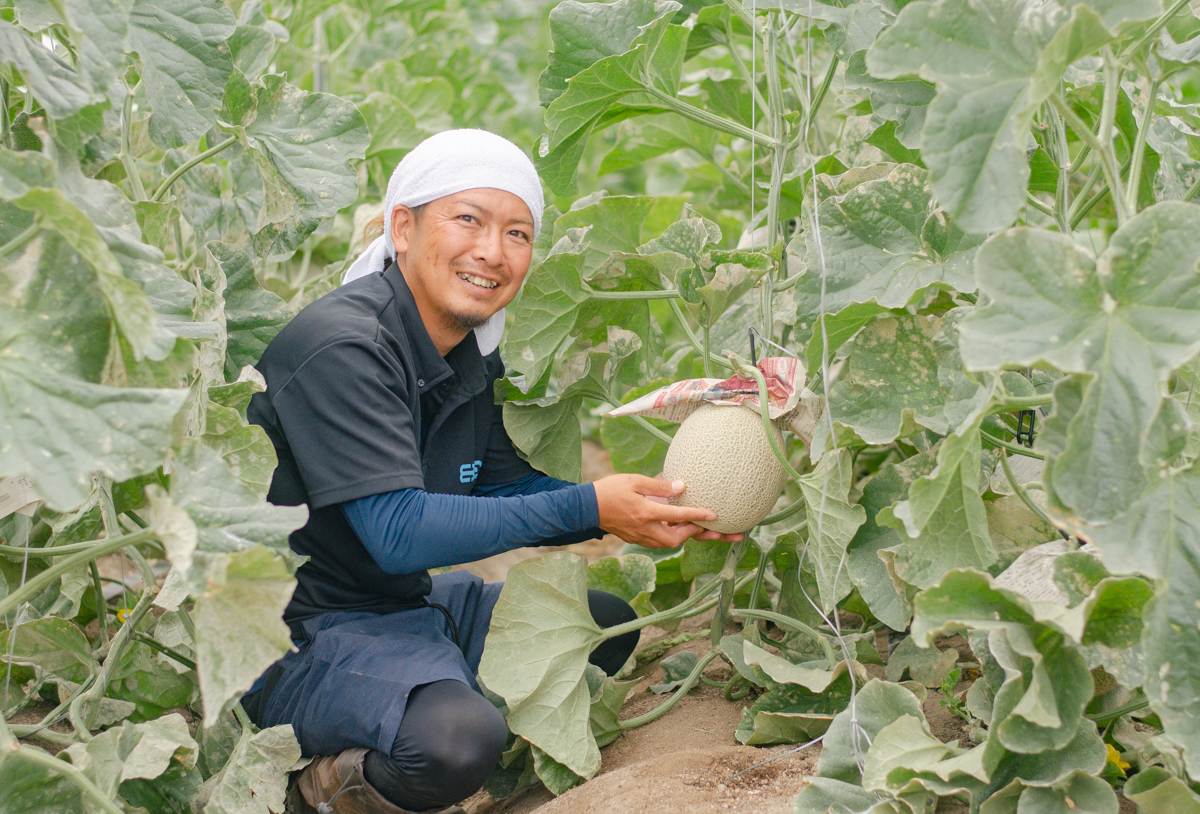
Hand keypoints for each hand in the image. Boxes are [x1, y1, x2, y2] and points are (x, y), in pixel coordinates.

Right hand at [592, 474, 744, 549]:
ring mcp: (641, 537)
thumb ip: (660, 485)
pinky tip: (679, 530)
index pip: (678, 516)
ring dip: (686, 537)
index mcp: (646, 513)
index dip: (698, 515)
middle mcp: (645, 529)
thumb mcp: (635, 481)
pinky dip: (672, 537)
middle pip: (678, 539)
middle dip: (698, 535)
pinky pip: (660, 542)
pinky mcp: (637, 539)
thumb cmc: (610, 490)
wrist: (586, 508)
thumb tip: (683, 486)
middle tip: (717, 530)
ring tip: (703, 531)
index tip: (715, 515)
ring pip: (669, 543)